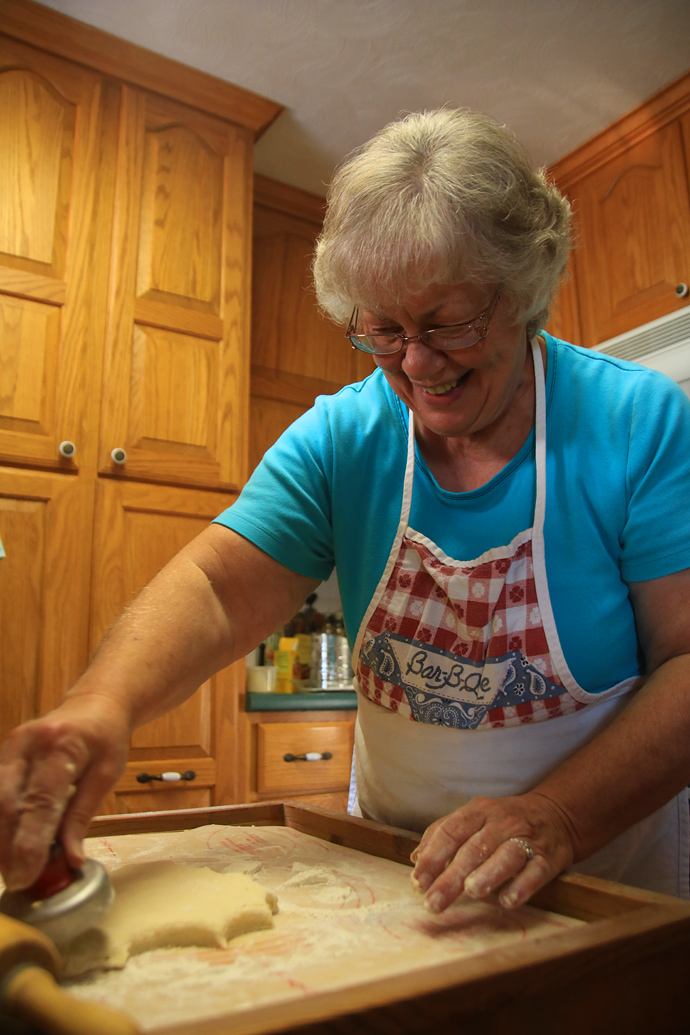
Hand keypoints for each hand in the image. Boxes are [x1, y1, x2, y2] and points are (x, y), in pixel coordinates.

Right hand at [0, 694, 130, 890]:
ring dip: (1, 837)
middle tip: (16, 879)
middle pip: (7, 802)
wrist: (94, 704)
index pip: (40, 801)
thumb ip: (83, 814)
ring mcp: (10, 745)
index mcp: (63, 744)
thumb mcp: (107, 774)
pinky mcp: (2, 752)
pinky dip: (0, 821)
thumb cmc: (106, 740)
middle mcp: (29, 742)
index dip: (30, 842)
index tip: (26, 875)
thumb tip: (71, 860)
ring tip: (10, 867)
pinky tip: (7, 843)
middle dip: (8, 846)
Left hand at [411, 792, 576, 911]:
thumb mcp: (474, 817)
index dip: (433, 856)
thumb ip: (444, 833)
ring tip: (471, 892)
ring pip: (506, 855)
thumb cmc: (504, 821)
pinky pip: (536, 872)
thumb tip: (416, 858)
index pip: (451, 831)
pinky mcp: (548, 858)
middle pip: (473, 849)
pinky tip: (507, 901)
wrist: (556, 814)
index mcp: (479, 811)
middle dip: (451, 877)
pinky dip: (522, 886)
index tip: (418, 881)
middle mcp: (502, 822)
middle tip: (433, 902)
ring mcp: (526, 839)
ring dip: (488, 874)